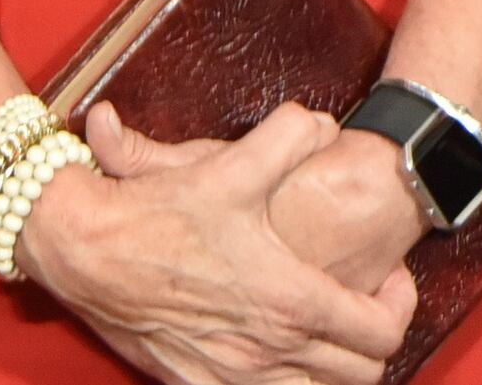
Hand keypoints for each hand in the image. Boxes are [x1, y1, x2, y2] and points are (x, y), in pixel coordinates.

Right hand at [15, 102, 416, 384]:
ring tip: (317, 328)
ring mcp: (236, 375)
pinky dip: (281, 381)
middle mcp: (272, 349)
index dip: (400, 304)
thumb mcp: (225, 168)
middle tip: (358, 301)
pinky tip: (265, 349)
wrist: (81, 249)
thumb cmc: (156, 212)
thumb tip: (321, 123)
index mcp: (291, 300)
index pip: (382, 330)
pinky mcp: (198, 383)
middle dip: (371, 336)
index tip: (389, 279)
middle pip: (361, 372)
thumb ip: (283, 140)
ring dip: (330, 366)